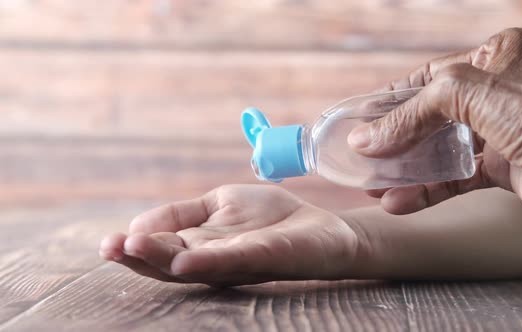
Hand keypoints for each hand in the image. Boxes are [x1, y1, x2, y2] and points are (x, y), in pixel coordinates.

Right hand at [99, 185, 362, 285]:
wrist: (320, 225)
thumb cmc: (269, 219)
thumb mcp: (219, 203)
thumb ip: (181, 212)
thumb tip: (137, 223)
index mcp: (200, 245)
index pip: (161, 250)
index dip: (134, 248)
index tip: (108, 243)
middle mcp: (214, 259)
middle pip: (170, 262)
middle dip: (140, 256)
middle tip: (112, 247)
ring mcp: (239, 260)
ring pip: (196, 265)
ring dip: (164, 258)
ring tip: (135, 248)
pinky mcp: (266, 256)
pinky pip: (236, 259)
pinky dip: (210, 260)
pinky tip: (187, 260)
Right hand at [348, 28, 521, 227]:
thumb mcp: (463, 94)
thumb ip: (411, 114)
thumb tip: (366, 140)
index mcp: (497, 55)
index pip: (429, 76)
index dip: (393, 97)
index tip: (364, 117)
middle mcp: (499, 91)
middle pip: (431, 115)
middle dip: (396, 138)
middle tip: (365, 154)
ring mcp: (501, 130)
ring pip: (440, 149)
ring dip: (406, 169)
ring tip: (373, 183)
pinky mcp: (503, 167)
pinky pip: (455, 178)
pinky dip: (427, 191)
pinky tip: (399, 202)